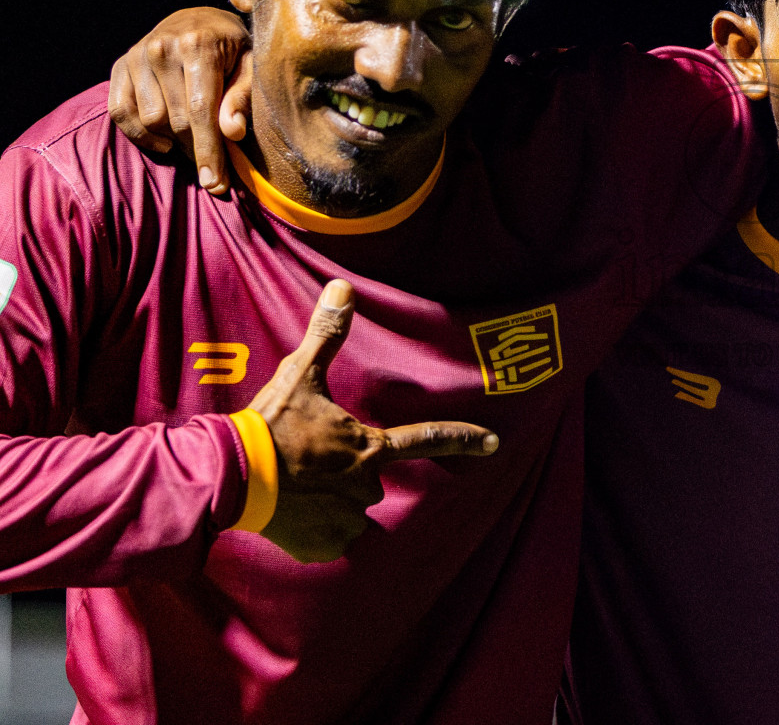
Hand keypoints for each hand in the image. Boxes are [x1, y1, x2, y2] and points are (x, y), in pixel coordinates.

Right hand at [108, 8, 253, 194]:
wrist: (198, 20)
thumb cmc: (233, 50)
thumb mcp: (251, 67)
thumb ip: (243, 98)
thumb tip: (233, 132)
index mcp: (199, 46)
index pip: (200, 111)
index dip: (208, 152)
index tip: (215, 184)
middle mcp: (162, 48)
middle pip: (176, 120)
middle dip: (196, 150)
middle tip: (214, 165)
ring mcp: (136, 56)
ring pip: (150, 121)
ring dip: (172, 140)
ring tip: (193, 139)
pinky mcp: (119, 66)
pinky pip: (120, 113)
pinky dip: (139, 134)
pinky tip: (163, 140)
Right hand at [248, 280, 499, 562]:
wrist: (230, 476)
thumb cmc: (270, 424)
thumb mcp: (300, 374)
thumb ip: (326, 334)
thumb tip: (343, 286)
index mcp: (369, 447)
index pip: (427, 439)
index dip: (462, 439)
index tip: (494, 442)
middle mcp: (367, 487)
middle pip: (369, 482)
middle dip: (346, 475)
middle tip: (308, 464)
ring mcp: (347, 521)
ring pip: (349, 513)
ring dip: (329, 504)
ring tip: (295, 489)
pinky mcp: (323, 547)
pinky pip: (328, 540)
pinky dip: (313, 531)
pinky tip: (289, 514)